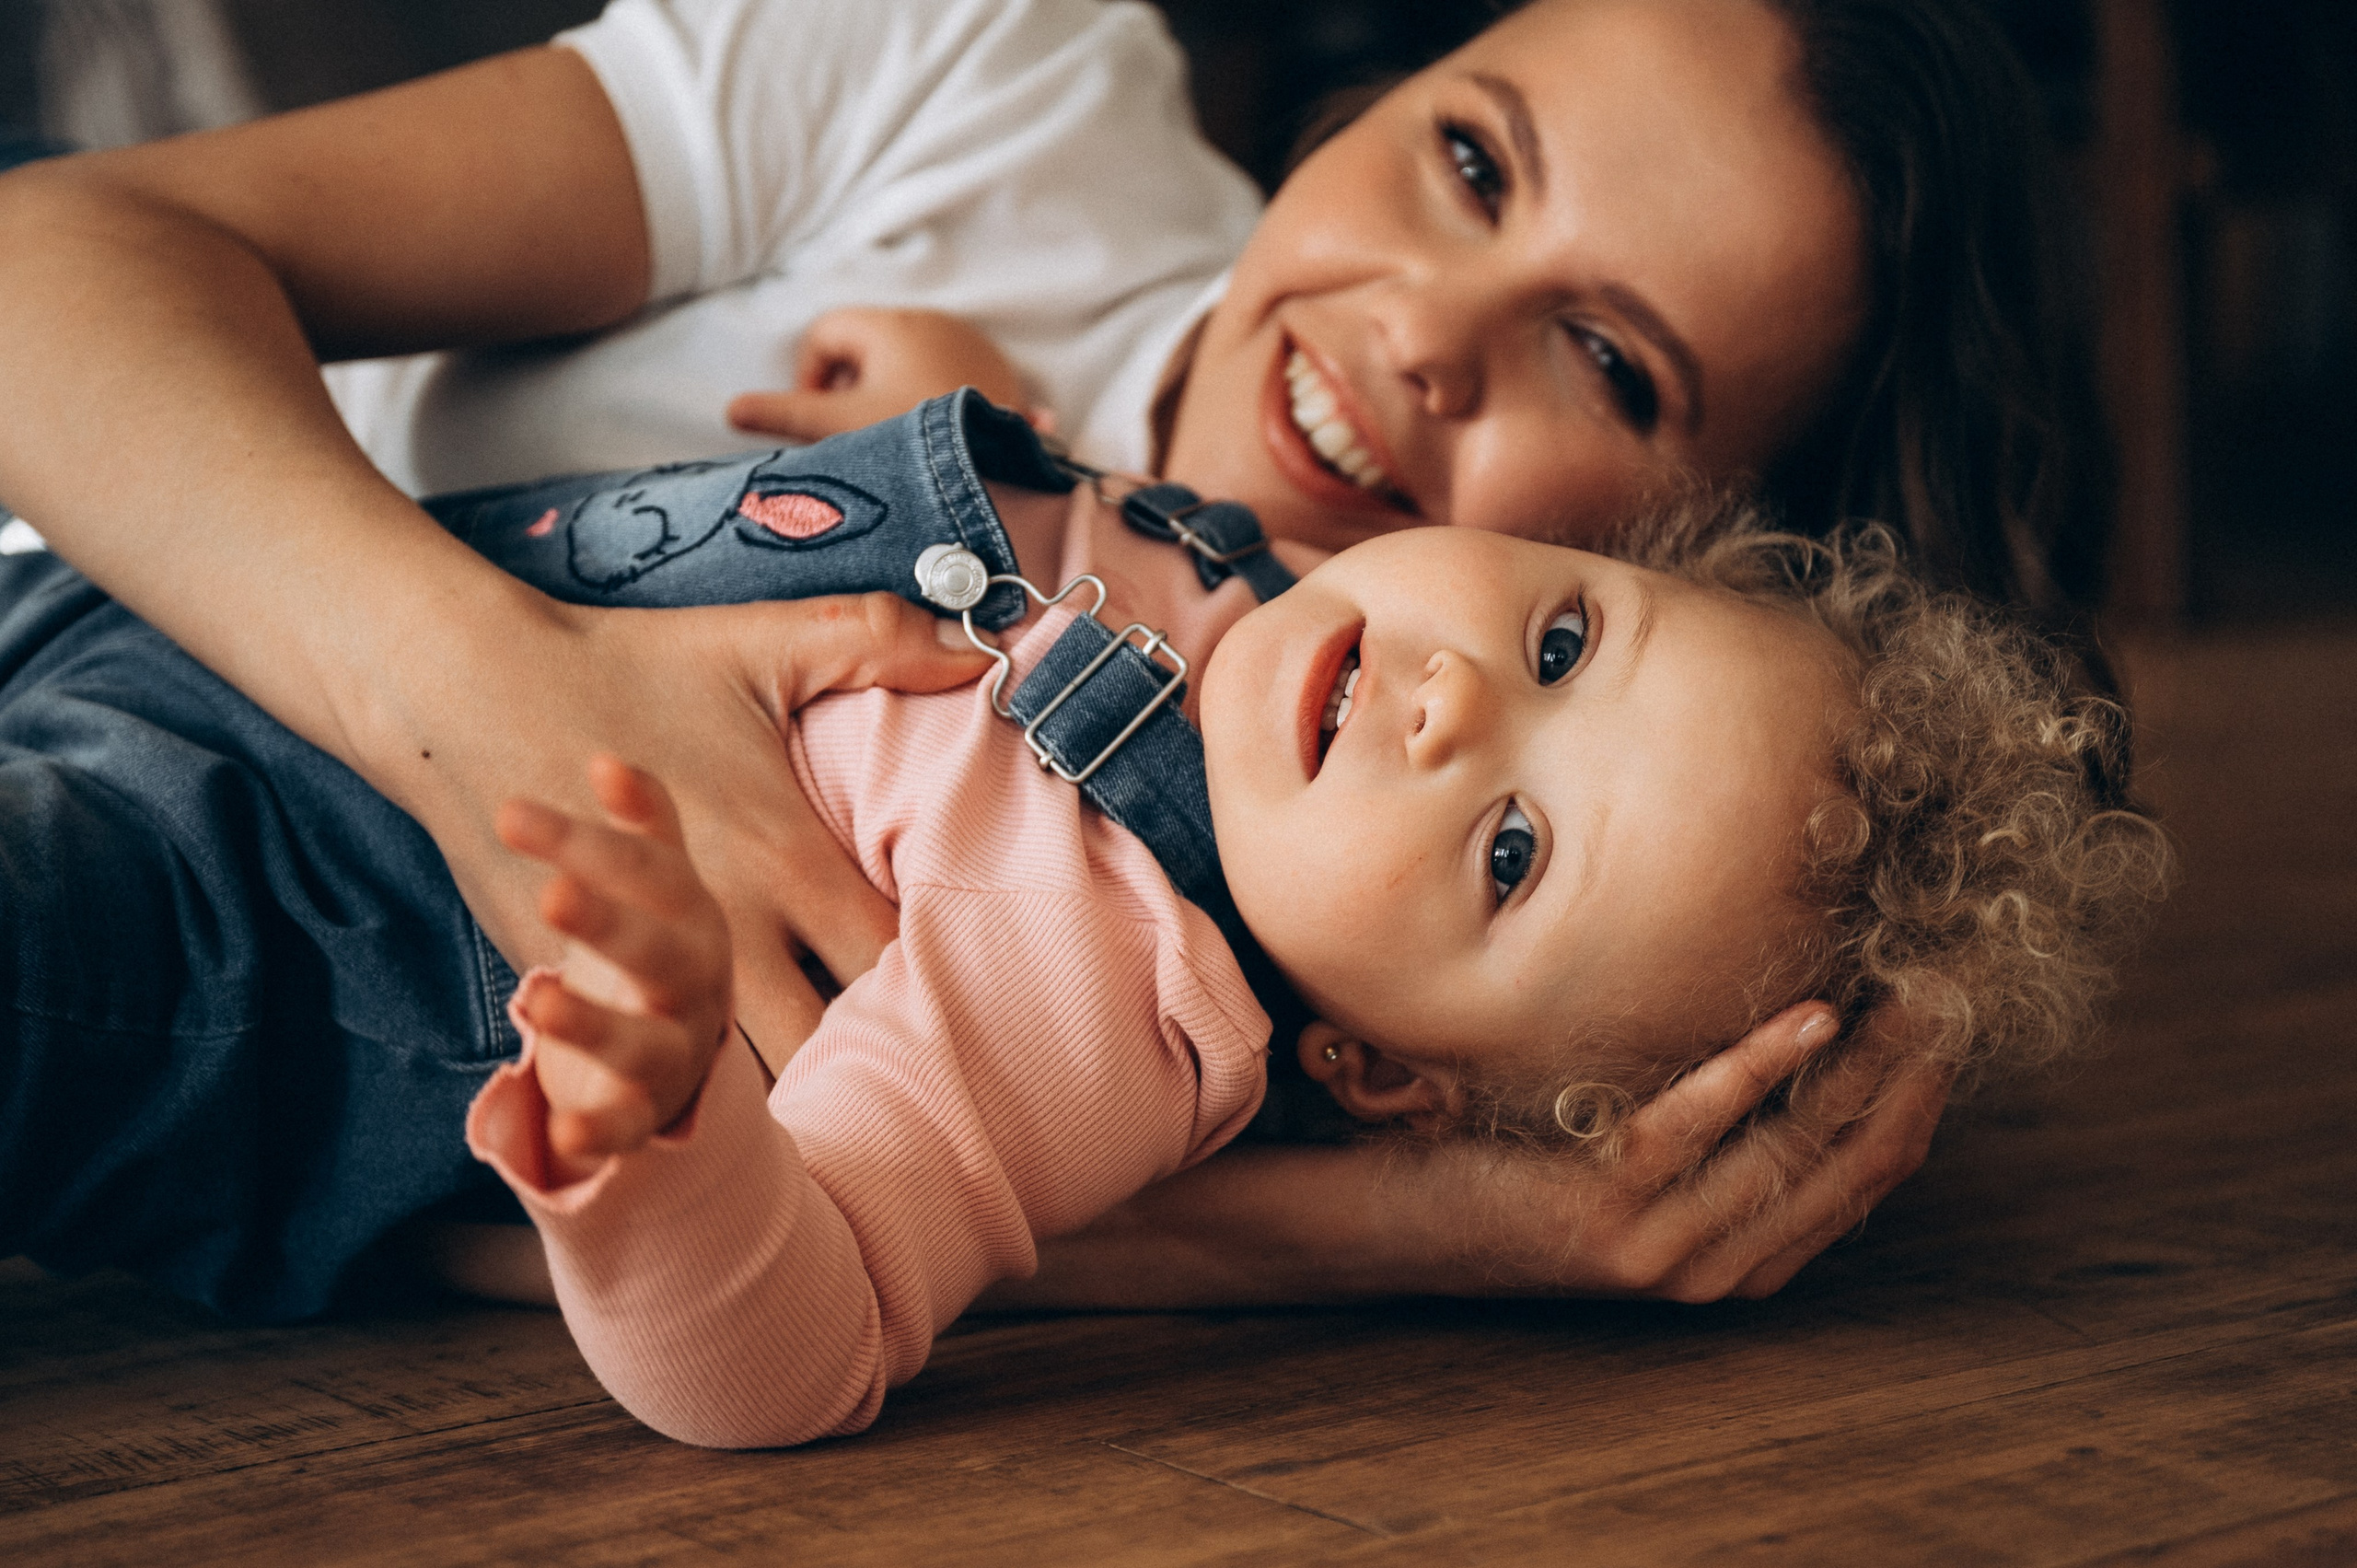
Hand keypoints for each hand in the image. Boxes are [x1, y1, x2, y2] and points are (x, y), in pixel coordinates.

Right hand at [406, 590, 988, 1063]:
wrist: (462, 686)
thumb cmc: (625, 664)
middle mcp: (724, 927)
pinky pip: (637, 1075)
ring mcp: (642, 969)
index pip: (893, 954)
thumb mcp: (757, 645)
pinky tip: (718, 1124)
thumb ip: (875, 644)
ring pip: (737, 1079)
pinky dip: (678, 1098)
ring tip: (838, 1116)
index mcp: (785, 853)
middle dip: (872, 1067)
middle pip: (828, 1044)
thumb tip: (976, 652)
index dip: (949, 985)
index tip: (986, 1001)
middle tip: (920, 1080)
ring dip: (784, 1092)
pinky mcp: (574, 985)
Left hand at [498, 756, 733, 1183]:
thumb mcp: (662, 885)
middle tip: (551, 895)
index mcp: (692, 918)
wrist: (691, 1056)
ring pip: (643, 1044)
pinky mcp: (643, 1113)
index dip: (585, 845)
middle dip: (611, 926)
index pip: (648, 873)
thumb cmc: (658, 948)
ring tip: (533, 1001)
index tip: (509, 814)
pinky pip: (624, 1128)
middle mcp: (692, 984)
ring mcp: (672, 1051)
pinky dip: (596, 1132)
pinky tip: (559, 1133)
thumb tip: (605, 761)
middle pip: (660, 953)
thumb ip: (644, 823)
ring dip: (593, 1025)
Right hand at [725, 306, 1048, 442]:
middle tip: (856, 437)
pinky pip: (946, 377)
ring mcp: (968, 344)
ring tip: (895, 445)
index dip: (809, 376)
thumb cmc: (914, 443)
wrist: (1002, 471)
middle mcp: (931, 322)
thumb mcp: (840, 429)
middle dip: (851, 390)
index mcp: (889, 325)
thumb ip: (784, 416)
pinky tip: (935, 442)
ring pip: (906, 363)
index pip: (825, 333)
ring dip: (889, 398)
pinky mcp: (996, 371)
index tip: (819, 420)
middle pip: (865, 346)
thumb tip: (732, 409)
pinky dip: (929, 402)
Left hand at [1437, 1002, 1950, 1299]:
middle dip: (1913, 1076)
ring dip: (1861, 1067)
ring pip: (1794, 1150)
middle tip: (1952, 993)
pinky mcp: (1604, 1208)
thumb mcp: (1636, 1150)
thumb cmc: (1520, 1162)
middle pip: (1850, 1164)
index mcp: (1742, 1257)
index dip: (1920, 1100)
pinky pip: (1698, 1128)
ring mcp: (1663, 1244)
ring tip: (1905, 996)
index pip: (1866, 1179)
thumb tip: (1802, 1028)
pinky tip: (1808, 1018)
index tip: (1952, 1021)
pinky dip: (1759, 1068)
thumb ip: (1719, 1124)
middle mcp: (1717, 1265)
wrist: (1396, 1222)